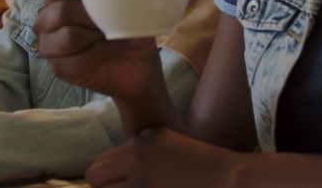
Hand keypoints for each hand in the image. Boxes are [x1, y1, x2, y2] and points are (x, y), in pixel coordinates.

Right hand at [33, 0, 161, 98]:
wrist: (139, 63)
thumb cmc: (127, 28)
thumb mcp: (124, 1)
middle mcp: (48, 20)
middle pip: (61, 11)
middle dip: (93, 17)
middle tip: (113, 22)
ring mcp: (49, 44)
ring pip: (68, 37)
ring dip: (97, 37)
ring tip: (112, 36)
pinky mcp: (58, 67)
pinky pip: (74, 61)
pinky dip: (99, 55)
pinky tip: (110, 51)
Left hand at [86, 129, 238, 187]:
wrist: (226, 178)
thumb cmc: (199, 160)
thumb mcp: (165, 139)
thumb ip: (138, 145)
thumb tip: (113, 160)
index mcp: (136, 144)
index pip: (98, 165)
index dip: (104, 178)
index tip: (114, 184)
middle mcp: (135, 162)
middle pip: (95, 180)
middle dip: (104, 187)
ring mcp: (142, 185)